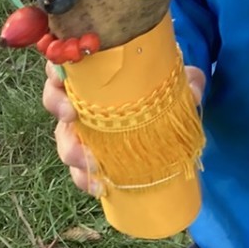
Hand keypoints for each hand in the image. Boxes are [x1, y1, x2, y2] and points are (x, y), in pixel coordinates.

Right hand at [47, 59, 205, 199]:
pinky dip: (85, 178)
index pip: (65, 61)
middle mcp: (81, 98)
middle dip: (57, 106)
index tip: (62, 76)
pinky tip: (99, 186)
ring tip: (89, 161)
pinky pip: (79, 169)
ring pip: (63, 137)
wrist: (166, 116)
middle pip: (54, 98)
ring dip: (71, 151)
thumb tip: (193, 90)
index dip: (56, 67)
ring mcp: (82, 128)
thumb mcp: (177, 81)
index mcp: (94, 72)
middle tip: (71, 115)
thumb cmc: (161, 88)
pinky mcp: (91, 155)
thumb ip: (188, 80)